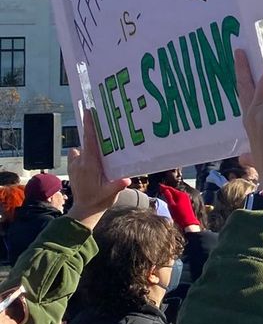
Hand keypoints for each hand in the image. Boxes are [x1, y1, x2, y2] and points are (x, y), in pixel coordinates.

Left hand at [68, 108, 130, 230]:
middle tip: (105, 128)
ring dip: (89, 148)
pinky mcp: (73, 168)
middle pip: (87, 142)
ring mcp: (75, 165)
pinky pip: (77, 155)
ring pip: (82, 149)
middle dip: (94, 133)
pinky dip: (83, 154)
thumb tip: (128, 179)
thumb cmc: (98, 201)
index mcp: (89, 165)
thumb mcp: (110, 194)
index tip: (89, 112)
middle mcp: (80, 162)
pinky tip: (93, 160)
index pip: (89, 141)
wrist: (84, 210)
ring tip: (102, 152)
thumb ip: (118, 185)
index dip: (89, 126)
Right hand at [156, 183, 198, 231]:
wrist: (188, 222)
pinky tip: (171, 199)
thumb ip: (168, 197)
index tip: (159, 185)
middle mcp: (184, 195)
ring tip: (164, 193)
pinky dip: (174, 197)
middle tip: (161, 189)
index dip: (164, 187)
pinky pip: (179, 198)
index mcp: (180, 194)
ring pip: (176, 194)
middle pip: (174, 191)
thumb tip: (165, 190)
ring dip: (170, 194)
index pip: (171, 189)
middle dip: (167, 190)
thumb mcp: (171, 206)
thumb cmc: (180, 215)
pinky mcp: (186, 202)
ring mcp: (186, 199)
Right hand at [234, 50, 262, 199]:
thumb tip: (245, 159)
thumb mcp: (254, 156)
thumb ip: (249, 154)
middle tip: (247, 53)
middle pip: (261, 78)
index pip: (243, 88)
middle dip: (259, 70)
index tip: (239, 54)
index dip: (241, 69)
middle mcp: (254, 111)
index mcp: (248, 119)